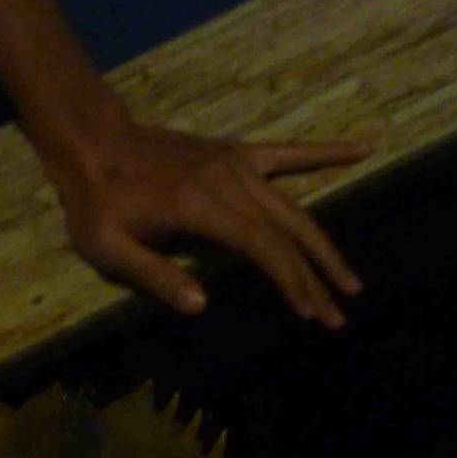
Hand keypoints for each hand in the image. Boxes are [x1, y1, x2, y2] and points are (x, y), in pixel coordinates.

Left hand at [47, 118, 370, 327]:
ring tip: (349, 281)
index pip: (262, 248)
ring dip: (323, 246)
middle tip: (339, 315)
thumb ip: (155, 276)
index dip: (290, 281)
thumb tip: (202, 306)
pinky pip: (289, 153)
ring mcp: (236, 164)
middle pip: (287, 232)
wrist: (92, 142)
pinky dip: (326, 152)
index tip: (310, 312)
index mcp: (201, 206)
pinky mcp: (235, 153)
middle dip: (316, 276)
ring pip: (293, 207)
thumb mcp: (109, 248)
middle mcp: (229, 181)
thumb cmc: (96, 203)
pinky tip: (364, 151)